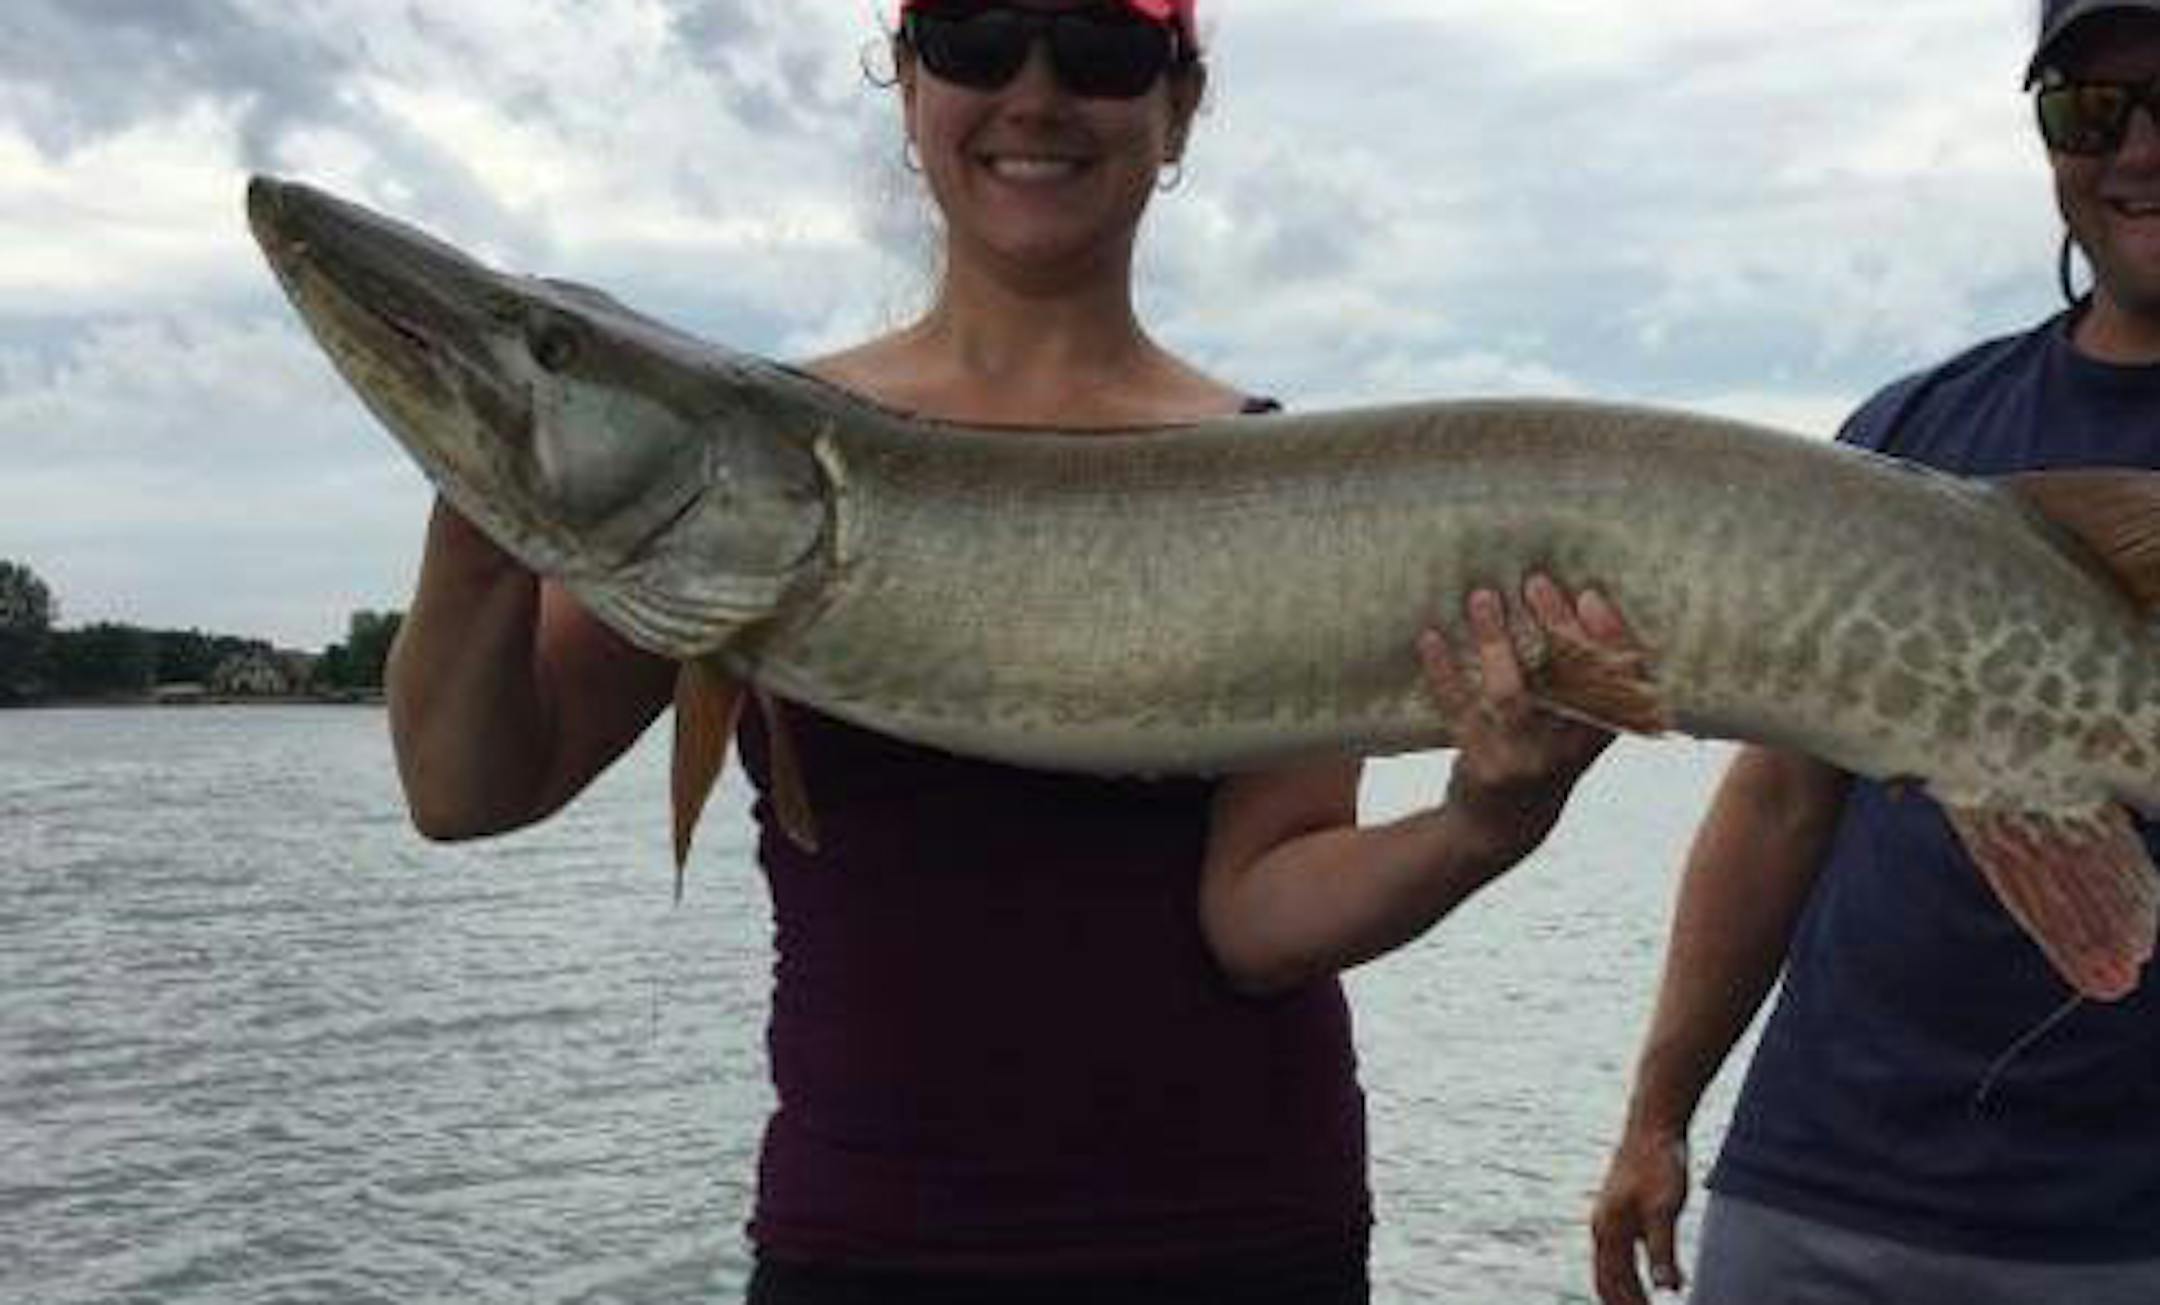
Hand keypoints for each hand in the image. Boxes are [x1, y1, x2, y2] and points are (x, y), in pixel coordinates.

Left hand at [1416, 574, 1636, 864]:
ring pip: (1513, 695)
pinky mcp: (1483, 768)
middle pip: (1571, 682)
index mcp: (1602, 734)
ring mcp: (1525, 762)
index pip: (1623, 681)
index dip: (1611, 637)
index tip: (1589, 595)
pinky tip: (1431, 638)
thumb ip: (1582, 680)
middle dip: (1555, 627)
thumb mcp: (1574, 726)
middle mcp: (1570, 751)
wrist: (1500, 827)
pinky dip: (1445, 673)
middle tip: (1535, 581)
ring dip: (1496, 642)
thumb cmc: (1540, 752)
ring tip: (1483, 596)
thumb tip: (1569, 595)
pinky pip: (1462, 712)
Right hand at [1591, 1127, 1689, 1303]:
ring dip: (1629, 1289)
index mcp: (1607, 1229)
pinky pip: (1622, 1251)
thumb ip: (1663, 1251)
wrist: (1653, 1126)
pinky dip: (1633, 1271)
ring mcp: (1609, 1217)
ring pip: (1612, 1265)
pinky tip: (1659, 1275)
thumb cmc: (1659, 1165)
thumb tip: (1667, 1289)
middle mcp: (1602, 1226)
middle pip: (1606, 1278)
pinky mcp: (1621, 1209)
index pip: (1612, 1282)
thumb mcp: (1664, 1210)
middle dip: (1623, 1302)